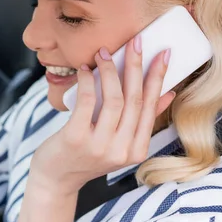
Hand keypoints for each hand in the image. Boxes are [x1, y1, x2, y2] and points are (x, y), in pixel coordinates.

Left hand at [30, 36, 175, 195]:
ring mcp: (99, 146)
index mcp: (136, 151)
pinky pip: (87, 101)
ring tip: (104, 53)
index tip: (164, 53)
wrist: (55, 180)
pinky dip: (88, 81)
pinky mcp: (76, 138)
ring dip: (110, 70)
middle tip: (136, 41)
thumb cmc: (84, 157)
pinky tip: (85, 70)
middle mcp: (121, 151)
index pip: (150, 107)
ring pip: (114, 99)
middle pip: (134, 100)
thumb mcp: (118, 144)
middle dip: (137, 66)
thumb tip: (166, 94)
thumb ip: (140, 122)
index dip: (157, 78)